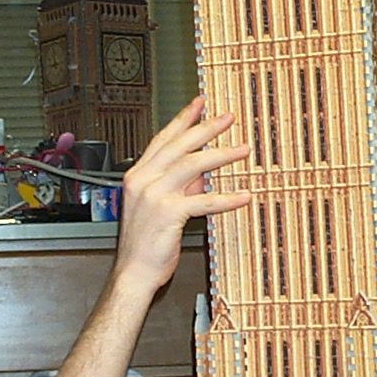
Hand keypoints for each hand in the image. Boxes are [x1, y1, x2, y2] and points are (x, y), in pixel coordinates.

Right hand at [114, 99, 249, 296]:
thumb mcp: (159, 207)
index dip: (183, 120)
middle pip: (179, 146)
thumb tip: (202, 174)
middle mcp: (143, 180)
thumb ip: (180, 187)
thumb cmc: (144, 244)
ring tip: (243, 150)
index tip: (199, 104)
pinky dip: (226, 198)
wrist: (132, 273)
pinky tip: (244, 195)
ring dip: (221, 156)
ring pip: (192, 166)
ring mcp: (154, 195)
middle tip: (228, 118)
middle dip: (206, 128)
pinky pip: (203, 201)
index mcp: (138, 175)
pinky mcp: (167, 213)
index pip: (163, 140)